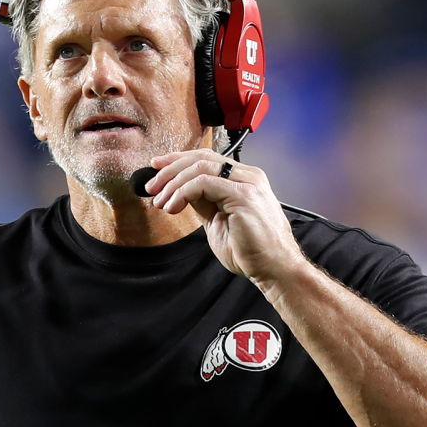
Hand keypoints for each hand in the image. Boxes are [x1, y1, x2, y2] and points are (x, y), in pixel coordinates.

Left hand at [145, 149, 304, 282]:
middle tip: (151, 186)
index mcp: (244, 179)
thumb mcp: (218, 220)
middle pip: (201, 158)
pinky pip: (204, 183)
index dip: (178, 161)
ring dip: (173, 183)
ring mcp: (248, 184)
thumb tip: (181, 192)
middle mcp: (248, 176)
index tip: (157, 169)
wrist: (274, 269)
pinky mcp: (243, 196)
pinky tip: (174, 206)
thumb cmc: (252, 251)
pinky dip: (183, 192)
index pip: (206, 159)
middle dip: (170, 169)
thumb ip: (203, 202)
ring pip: (200, 167)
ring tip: (161, 202)